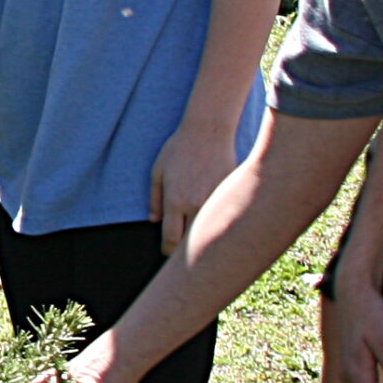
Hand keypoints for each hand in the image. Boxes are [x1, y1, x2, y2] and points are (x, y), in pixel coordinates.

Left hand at [149, 119, 238, 254]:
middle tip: (181, 248)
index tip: (167, 251)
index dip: (167, 251)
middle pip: (191, 242)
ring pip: (209, 231)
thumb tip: (154, 221)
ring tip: (198, 237)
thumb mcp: (158, 171)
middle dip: (184, 248)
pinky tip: (215, 219)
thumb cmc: (179, 148)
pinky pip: (222, 215)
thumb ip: (155, 198)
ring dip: (202, 236)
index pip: (171, 240)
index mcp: (175, 201)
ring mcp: (214, 200)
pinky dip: (217, 220)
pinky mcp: (228, 194)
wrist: (209, 131)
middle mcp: (195, 204)